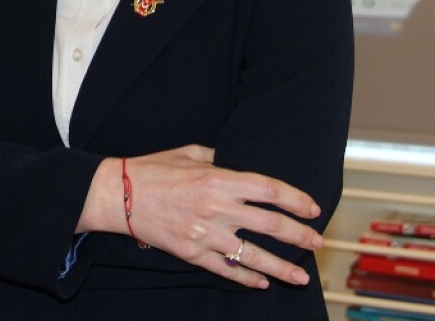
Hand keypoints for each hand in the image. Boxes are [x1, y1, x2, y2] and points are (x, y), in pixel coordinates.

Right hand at [79, 145, 322, 289]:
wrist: (117, 195)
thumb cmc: (153, 169)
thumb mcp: (189, 153)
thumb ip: (219, 160)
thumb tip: (240, 165)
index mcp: (217, 179)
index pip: (269, 190)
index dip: (295, 200)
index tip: (312, 208)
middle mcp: (215, 208)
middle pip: (269, 225)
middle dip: (299, 236)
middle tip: (317, 242)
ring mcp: (204, 234)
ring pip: (252, 255)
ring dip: (281, 267)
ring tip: (300, 277)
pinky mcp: (191, 253)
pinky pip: (225, 269)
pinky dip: (246, 277)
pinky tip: (261, 282)